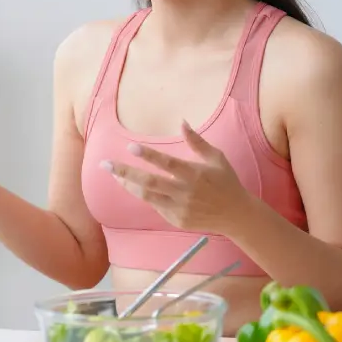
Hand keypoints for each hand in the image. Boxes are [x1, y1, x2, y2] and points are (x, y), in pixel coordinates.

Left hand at [100, 120, 251, 232]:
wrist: (236, 215)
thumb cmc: (226, 182)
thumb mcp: (216, 158)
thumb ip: (197, 141)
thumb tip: (181, 121)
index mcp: (194, 173)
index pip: (167, 162)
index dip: (148, 155)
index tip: (130, 147)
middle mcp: (185, 192)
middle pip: (149, 182)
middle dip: (125, 172)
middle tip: (106, 165)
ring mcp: (179, 208)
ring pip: (147, 196)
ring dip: (128, 186)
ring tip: (114, 176)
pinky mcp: (177, 220)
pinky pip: (156, 206)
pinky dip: (145, 196)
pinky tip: (135, 187)